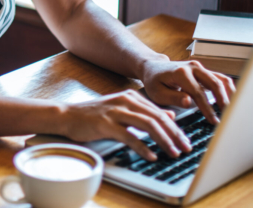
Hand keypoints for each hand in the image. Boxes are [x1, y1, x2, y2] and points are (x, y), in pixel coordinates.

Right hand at [57, 90, 191, 160]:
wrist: (68, 115)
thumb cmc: (94, 114)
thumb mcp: (122, 109)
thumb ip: (145, 112)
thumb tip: (169, 116)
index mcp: (132, 97)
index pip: (159, 112)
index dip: (175, 127)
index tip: (184, 140)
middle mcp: (126, 101)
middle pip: (157, 117)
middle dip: (174, 134)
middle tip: (185, 148)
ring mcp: (116, 111)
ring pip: (147, 125)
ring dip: (163, 140)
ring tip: (172, 152)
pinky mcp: (106, 124)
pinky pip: (129, 136)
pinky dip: (143, 147)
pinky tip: (151, 155)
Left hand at [140, 59, 235, 124]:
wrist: (154, 67)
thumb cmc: (155, 81)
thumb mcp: (157, 93)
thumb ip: (173, 98)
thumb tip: (189, 102)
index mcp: (181, 73)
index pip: (198, 93)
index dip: (207, 108)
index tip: (214, 121)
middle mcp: (193, 67)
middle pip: (215, 83)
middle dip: (224, 100)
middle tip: (229, 116)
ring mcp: (200, 67)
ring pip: (220, 79)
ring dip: (229, 94)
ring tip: (234, 110)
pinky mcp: (204, 70)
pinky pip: (220, 78)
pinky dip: (228, 89)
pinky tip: (232, 101)